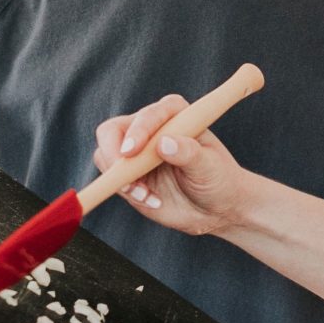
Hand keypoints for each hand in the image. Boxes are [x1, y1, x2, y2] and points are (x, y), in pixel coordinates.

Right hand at [92, 95, 251, 236]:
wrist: (216, 207)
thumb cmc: (218, 179)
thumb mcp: (210, 166)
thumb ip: (189, 153)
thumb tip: (165, 143)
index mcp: (174, 114)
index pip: (147, 116)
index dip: (137, 132)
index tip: (132, 152)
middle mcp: (150, 128)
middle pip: (112, 130)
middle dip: (113, 154)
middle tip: (124, 179)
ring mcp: (136, 152)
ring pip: (105, 156)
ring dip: (120, 179)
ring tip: (146, 195)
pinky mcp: (128, 174)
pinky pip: (111, 180)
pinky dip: (125, 192)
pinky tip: (151, 199)